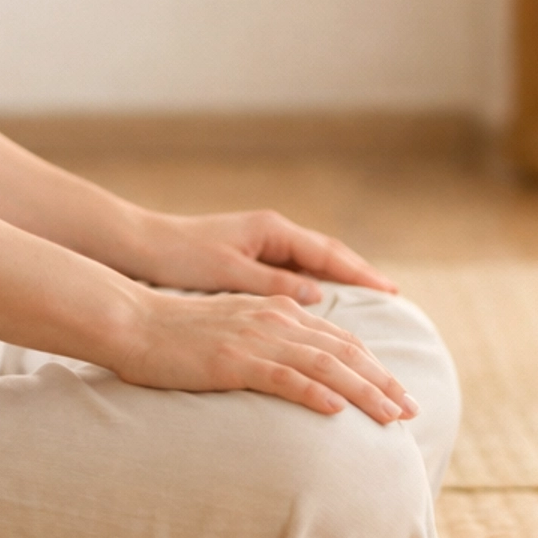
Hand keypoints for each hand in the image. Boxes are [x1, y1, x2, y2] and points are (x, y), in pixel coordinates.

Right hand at [117, 287, 416, 422]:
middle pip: (342, 351)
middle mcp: (274, 318)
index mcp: (276, 309)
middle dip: (382, 381)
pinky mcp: (233, 360)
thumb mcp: (233, 329)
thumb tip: (296, 370)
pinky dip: (315, 393)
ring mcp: (254, 338)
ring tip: (391, 416)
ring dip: (363, 391)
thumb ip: (267, 340)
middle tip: (413, 410)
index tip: (399, 391)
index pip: (338, 339)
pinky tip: (337, 412)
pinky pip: (284, 377)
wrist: (132, 322)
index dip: (373, 365)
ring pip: (323, 365)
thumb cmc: (176, 334)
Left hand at [129, 208, 397, 307]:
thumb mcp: (229, 271)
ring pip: (313, 264)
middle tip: (395, 297)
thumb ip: (274, 283)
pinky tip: (328, 306)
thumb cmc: (180, 257)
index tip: (392, 290)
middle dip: (361, 276)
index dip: (361, 273)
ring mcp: (261, 246)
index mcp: (271, 231)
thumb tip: (320, 295)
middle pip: (328, 256)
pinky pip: (294, 274)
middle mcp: (271, 234)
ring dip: (342, 281)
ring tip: (372, 302)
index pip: (328, 253)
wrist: (141, 246)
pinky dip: (316, 287)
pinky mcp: (249, 260)